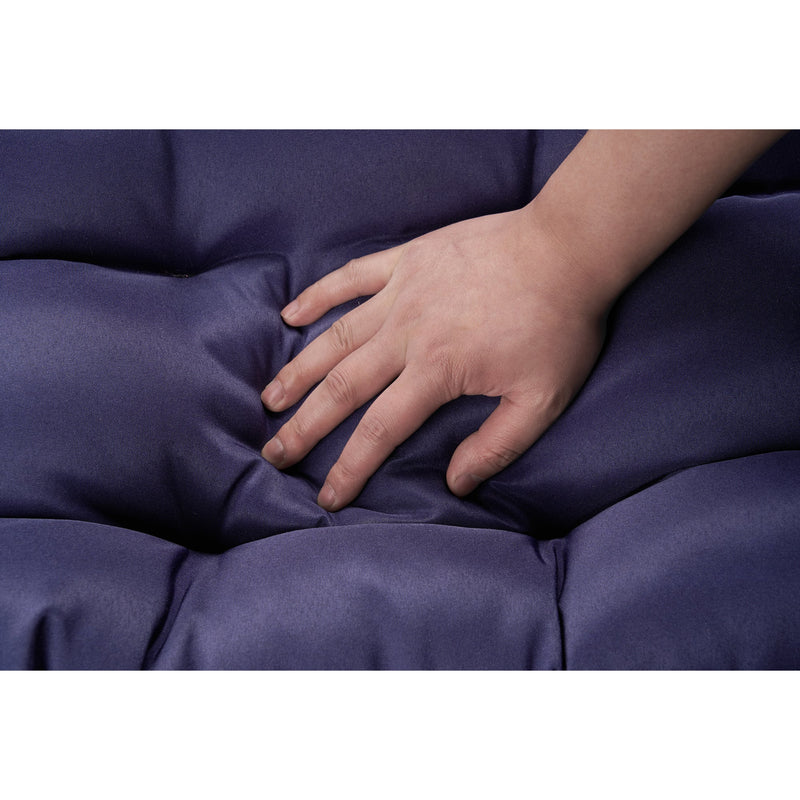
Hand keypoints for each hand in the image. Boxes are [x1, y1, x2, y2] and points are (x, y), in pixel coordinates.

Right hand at [261, 205, 607, 510]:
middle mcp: (407, 334)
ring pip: (336, 338)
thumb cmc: (560, 325)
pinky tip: (290, 315)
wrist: (567, 249)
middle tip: (275, 452)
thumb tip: (456, 484)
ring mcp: (402, 292)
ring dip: (299, 371)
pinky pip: (351, 277)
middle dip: (305, 426)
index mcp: (437, 371)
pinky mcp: (407, 260)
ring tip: (270, 398)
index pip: (380, 431)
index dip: (350, 468)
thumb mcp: (542, 399)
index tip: (327, 496)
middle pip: (343, 388)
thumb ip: (496, 445)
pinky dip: (318, 296)